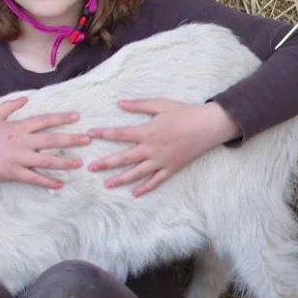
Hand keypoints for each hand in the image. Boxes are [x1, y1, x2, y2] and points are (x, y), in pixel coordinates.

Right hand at [0, 98, 90, 189]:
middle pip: (51, 140)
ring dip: (65, 162)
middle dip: (72, 139)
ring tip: (80, 163)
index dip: (62, 118)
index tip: (77, 117)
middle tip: (88, 140)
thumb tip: (25, 98)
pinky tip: (60, 184)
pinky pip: (34, 179)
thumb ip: (9, 106)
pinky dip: (47, 182)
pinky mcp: (14, 174)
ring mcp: (19, 159)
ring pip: (47, 160)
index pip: (44, 120)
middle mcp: (22, 142)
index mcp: (17, 127)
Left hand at [84, 99, 238, 196]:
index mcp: (147, 131)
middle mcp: (151, 149)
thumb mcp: (160, 105)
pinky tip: (135, 194)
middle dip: (106, 163)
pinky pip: (156, 181)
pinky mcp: (171, 168)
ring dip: (121, 179)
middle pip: (124, 158)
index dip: (103, 134)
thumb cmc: (184, 113)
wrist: (207, 126)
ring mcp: (161, 161)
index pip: (120, 134)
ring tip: (107, 185)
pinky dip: (146, 188)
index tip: (89, 134)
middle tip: (90, 168)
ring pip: (137, 173)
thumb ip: (139, 105)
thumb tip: (120, 103)